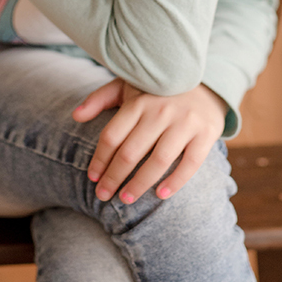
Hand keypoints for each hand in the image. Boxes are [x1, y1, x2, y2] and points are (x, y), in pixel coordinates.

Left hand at [72, 78, 226, 203]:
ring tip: (125, 199)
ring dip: (139, 184)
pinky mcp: (206, 132)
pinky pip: (190, 163)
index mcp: (139, 101)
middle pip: (131, 152)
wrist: (206, 82)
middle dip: (113, 178)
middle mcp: (161, 110)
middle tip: (102, 195)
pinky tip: (160, 194)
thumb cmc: (158, 91)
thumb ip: (100, 99)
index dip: (99, 160)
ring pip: (158, 161)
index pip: (112, 136)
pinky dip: (176, 181)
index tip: (92, 178)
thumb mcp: (128, 86)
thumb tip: (75, 116)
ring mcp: (185, 122)